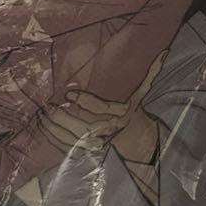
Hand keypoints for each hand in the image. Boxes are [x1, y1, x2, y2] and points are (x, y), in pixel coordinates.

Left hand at [43, 52, 166, 158]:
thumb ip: (150, 73)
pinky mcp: (87, 152)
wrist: (140, 144)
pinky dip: (54, 138)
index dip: (85, 101)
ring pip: (72, 139)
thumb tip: (164, 52)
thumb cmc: (136, 113)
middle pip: (82, 127)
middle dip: (63, 117)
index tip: (69, 94)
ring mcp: (97, 144)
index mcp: (120, 115)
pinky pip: (67, 148)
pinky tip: (44, 126)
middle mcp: (108, 130)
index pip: (101, 109)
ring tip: (42, 115)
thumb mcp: (142, 94)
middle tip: (48, 106)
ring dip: (54, 128)